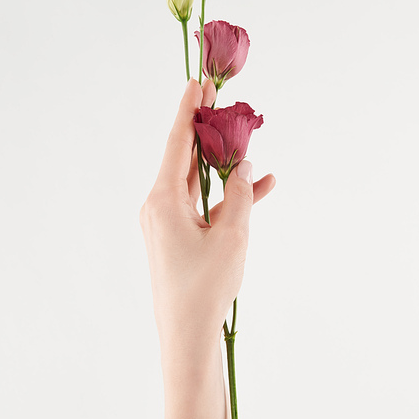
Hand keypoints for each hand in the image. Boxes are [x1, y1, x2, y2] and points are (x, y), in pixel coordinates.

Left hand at [140, 78, 275, 350]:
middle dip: (208, 132)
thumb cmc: (205, 287)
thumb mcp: (232, 235)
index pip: (176, 143)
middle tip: (224, 103)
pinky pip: (203, 208)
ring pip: (198, 182)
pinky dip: (226, 198)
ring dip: (223, 166)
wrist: (187, 335)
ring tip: (248, 140)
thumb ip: (240, 194)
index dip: (188, 110)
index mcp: (163, 199)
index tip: (197, 83)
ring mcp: (167, 223)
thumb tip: (243, 166)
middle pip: (186, 159)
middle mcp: (159, 206)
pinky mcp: (178, 238)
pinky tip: (258, 185)